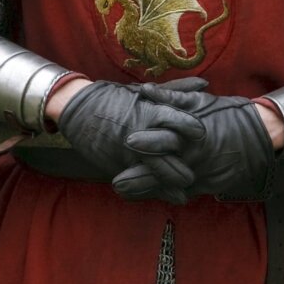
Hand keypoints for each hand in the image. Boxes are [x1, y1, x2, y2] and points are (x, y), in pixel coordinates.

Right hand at [53, 80, 203, 203]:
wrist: (78, 110)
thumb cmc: (114, 99)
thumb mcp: (144, 93)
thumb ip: (176, 91)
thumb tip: (205, 85)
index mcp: (148, 111)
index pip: (174, 119)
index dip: (189, 126)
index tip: (201, 133)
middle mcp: (141, 132)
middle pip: (168, 151)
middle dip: (181, 165)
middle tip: (194, 174)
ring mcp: (128, 151)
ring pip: (154, 171)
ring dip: (170, 183)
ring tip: (184, 193)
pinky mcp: (117, 164)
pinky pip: (137, 181)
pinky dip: (151, 191)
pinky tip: (163, 198)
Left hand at [133, 79, 281, 199]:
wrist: (258, 135)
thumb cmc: (225, 114)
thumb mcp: (199, 101)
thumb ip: (171, 96)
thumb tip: (144, 91)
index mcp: (191, 132)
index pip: (164, 139)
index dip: (145, 144)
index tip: (126, 142)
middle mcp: (193, 154)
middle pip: (162, 168)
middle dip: (139, 176)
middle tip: (116, 182)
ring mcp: (200, 172)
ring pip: (168, 185)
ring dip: (144, 189)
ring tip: (122, 191)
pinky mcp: (206, 185)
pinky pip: (181, 192)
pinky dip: (164, 193)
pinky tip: (143, 195)